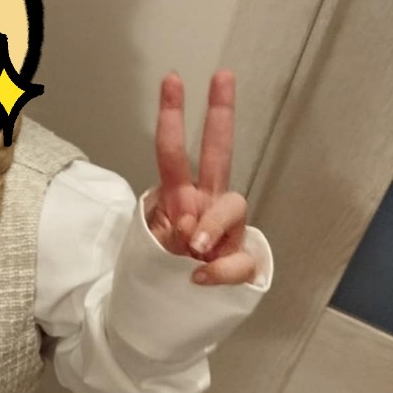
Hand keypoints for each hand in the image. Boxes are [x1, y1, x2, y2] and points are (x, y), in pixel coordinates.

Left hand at [146, 69, 257, 286]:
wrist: (173, 317)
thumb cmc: (161, 272)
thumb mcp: (151, 250)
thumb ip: (168, 234)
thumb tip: (194, 234)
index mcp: (179, 197)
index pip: (174, 152)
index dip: (172, 117)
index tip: (173, 78)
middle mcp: (206, 205)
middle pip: (218, 152)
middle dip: (220, 113)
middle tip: (222, 75)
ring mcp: (226, 232)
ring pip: (234, 204)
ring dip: (212, 224)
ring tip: (190, 247)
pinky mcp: (241, 262)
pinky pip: (238, 261)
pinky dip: (218, 272)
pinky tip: (198, 279)